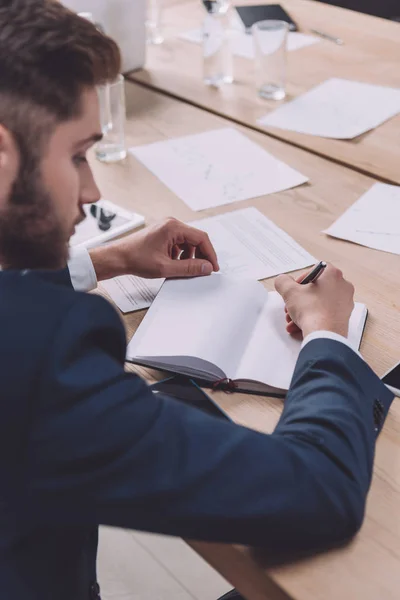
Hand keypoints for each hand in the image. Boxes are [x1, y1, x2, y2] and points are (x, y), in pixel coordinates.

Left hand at [89, 217, 219, 280]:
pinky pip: (179, 244)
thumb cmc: (136, 258)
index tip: (213, 267)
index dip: (210, 254)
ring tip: (184, 269)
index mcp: (173, 227)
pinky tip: (175, 264)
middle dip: (200, 256)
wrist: (117, 257)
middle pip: (196, 239)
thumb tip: (207, 268)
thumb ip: (189, 268)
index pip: (201, 238)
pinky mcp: (163, 235)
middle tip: (203, 271)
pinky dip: (181, 255)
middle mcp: (171, 224)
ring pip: (188, 242)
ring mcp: (167, 228)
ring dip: (190, 256)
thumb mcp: (166, 267)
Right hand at [274, 264, 354, 338]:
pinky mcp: (344, 317)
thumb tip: (283, 280)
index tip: (295, 288)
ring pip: (319, 303)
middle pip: (316, 289)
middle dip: (300, 299)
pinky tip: (300, 327)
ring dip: (303, 311)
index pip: (315, 270)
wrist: (324, 335)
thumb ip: (283, 281)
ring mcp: (345, 302)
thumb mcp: (289, 292)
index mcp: (333, 274)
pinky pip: (325, 314)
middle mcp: (343, 286)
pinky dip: (313, 319)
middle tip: (291, 305)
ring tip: (293, 320)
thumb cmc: (312, 311)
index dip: (301, 279)